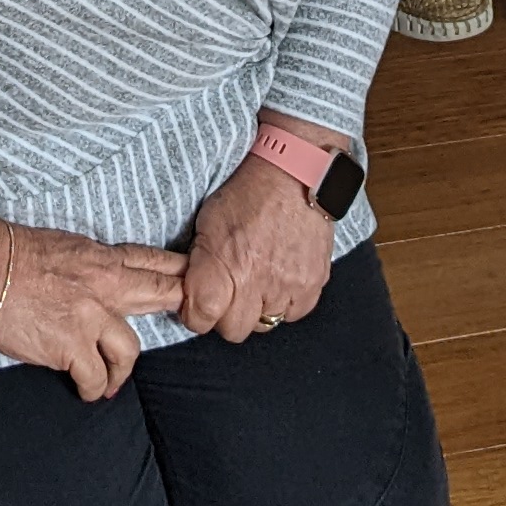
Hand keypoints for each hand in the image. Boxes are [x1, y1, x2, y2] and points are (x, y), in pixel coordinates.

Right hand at [0, 223, 193, 401]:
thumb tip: (105, 280)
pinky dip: (95, 389)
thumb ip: (92, 264)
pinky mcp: (71, 348)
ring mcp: (90, 318)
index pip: (154, 262)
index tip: (196, 283)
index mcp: (103, 259)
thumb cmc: (13, 254)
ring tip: (111, 380)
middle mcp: (105, 287)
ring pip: (130, 352)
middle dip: (182, 307)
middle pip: (162, 295)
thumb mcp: (65, 246)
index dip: (181, 273)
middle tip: (192, 322)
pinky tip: (87, 390)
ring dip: (122, 370)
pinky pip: (97, 379)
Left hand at [180, 139, 338, 342]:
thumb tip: (191, 298)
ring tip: (257, 280)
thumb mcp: (206, 224)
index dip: (196, 314)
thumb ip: (197, 267)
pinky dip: (286, 302)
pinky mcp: (314, 284)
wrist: (294, 174)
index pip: (200, 320)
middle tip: (229, 291)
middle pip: (233, 330)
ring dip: (258, 308)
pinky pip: (294, 314)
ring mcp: (288, 286)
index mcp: (224, 266)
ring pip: (264, 324)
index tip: (199, 303)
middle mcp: (256, 283)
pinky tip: (280, 279)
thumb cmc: (247, 194)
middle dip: (227, 315)